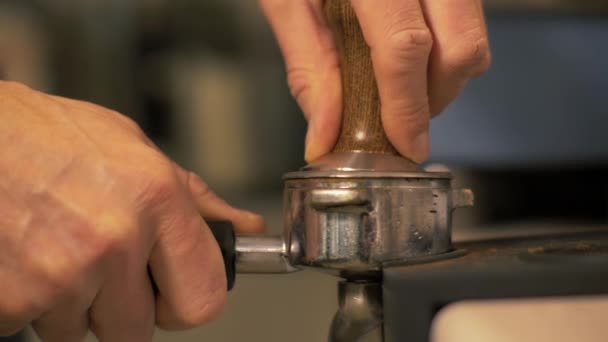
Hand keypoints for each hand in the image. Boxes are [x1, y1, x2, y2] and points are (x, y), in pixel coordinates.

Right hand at [0, 81, 263, 340]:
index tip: (172, 296)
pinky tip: (29, 256)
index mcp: (155, 198)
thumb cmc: (45, 134)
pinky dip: (34, 304)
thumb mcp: (133, 147)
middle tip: (104, 271)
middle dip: (125, 311)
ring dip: (74, 305)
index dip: (186, 304)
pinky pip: (39, 327)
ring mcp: (63, 273)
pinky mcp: (16, 298)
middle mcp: (114, 238)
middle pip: (140, 330)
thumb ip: (193, 198)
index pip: (204, 298)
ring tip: (57, 248)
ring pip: (84, 331)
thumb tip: (242, 228)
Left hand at [260, 0, 490, 161]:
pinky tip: (410, 50)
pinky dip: (445, 48)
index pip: (405, 46)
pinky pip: (468, 15)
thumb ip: (308, 64)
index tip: (407, 147)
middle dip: (436, 99)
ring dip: (444, 77)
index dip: (409, 108)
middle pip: (462, 47)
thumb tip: (326, 133)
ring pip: (475, 34)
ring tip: (401, 84)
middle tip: (402, 119)